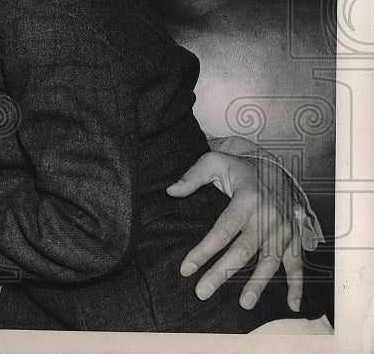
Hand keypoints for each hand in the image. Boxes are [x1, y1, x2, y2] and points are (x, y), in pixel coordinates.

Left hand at [167, 151, 303, 311]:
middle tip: (202, 292)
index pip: (222, 230)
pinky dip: (297, 284)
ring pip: (270, 261)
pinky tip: (292, 305)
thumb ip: (192, 177)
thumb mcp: (214, 162)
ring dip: (258, 284)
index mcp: (247, 198)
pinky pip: (297, 263)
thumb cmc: (239, 168)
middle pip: (244, 250)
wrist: (276, 167)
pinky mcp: (295, 237)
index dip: (204, 251)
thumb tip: (170, 191)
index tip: (186, 269)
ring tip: (244, 304)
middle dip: (222, 273)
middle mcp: (269, 216)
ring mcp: (284, 228)